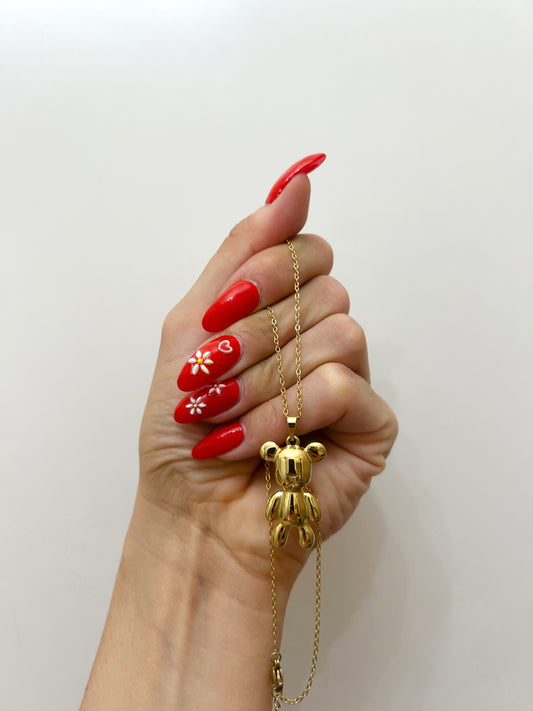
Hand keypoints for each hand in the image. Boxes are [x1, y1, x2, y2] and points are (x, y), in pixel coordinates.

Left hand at [136, 173, 397, 594]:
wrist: (191, 512)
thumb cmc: (184, 428)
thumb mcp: (192, 324)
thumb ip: (245, 250)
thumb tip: (300, 177)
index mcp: (285, 311)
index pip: (304, 249)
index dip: (261, 274)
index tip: (216, 316)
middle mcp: (322, 338)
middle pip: (323, 287)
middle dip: (253, 334)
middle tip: (212, 378)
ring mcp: (351, 380)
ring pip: (338, 333)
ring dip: (266, 379)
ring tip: (230, 420)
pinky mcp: (372, 425)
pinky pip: (345, 386)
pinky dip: (289, 414)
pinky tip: (261, 446)